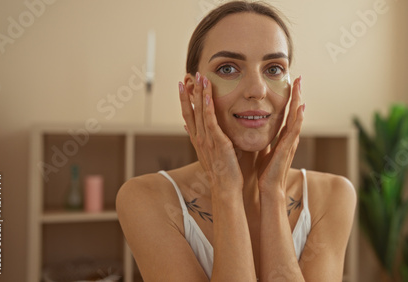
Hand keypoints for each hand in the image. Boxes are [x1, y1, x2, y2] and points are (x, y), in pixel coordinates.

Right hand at [179, 72, 243, 192]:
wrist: (225, 188)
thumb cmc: (223, 173)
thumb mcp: (211, 154)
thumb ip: (205, 140)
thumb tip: (196, 130)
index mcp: (198, 140)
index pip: (188, 115)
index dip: (184, 100)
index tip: (182, 85)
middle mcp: (199, 138)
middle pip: (191, 110)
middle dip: (190, 91)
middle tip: (189, 75)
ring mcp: (206, 140)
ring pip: (200, 112)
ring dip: (199, 93)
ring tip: (199, 77)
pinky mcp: (217, 142)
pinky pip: (211, 121)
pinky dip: (208, 107)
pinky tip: (208, 95)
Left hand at [257, 76, 304, 193]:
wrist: (269, 189)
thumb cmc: (266, 173)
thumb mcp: (264, 151)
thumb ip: (264, 140)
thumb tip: (254, 129)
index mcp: (282, 138)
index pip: (287, 114)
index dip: (289, 100)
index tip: (290, 85)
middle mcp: (289, 138)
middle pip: (295, 112)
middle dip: (297, 95)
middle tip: (298, 78)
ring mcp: (291, 143)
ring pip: (297, 117)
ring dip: (299, 101)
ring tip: (300, 85)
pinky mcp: (288, 149)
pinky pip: (295, 130)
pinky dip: (299, 118)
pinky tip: (301, 107)